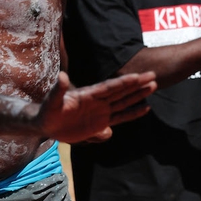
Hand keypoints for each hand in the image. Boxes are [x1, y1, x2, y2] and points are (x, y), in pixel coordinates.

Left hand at [36, 71, 155, 143]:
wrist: (47, 124)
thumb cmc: (48, 111)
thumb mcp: (52, 101)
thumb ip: (58, 90)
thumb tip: (62, 75)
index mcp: (88, 94)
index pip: (109, 87)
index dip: (123, 82)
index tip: (138, 76)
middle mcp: (98, 101)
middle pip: (121, 91)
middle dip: (137, 84)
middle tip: (153, 75)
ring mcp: (101, 111)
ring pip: (124, 102)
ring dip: (138, 95)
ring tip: (153, 86)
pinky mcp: (101, 123)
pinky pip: (120, 117)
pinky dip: (133, 113)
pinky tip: (144, 108)